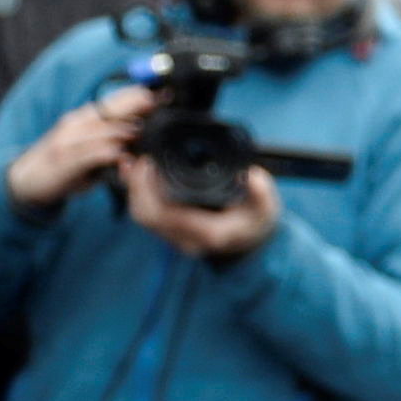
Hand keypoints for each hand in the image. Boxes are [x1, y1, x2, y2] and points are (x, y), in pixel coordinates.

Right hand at [3, 88, 153, 213]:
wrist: (26, 178)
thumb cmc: (68, 162)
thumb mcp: (93, 146)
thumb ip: (117, 138)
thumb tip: (149, 132)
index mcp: (87, 117)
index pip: (117, 101)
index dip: (142, 96)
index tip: (169, 93)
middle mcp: (78, 123)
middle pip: (112, 109)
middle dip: (139, 105)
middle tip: (165, 103)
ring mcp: (69, 140)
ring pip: (102, 129)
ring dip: (126, 129)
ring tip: (148, 129)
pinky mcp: (64, 160)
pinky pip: (88, 153)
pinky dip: (105, 152)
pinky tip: (121, 153)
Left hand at [123, 153, 279, 260]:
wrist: (252, 241)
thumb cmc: (256, 222)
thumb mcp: (266, 207)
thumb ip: (261, 192)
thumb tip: (252, 175)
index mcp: (208, 233)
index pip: (167, 213)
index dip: (149, 188)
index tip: (150, 162)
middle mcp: (187, 239)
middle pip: (145, 215)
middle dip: (135, 186)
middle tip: (139, 159)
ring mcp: (176, 237)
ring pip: (141, 215)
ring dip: (134, 189)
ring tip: (136, 163)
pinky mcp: (169, 229)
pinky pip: (146, 213)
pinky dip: (138, 193)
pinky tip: (138, 174)